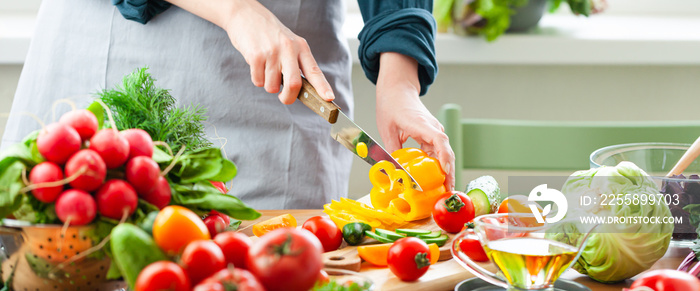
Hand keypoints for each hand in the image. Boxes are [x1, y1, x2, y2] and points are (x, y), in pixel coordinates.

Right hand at [166, 0, 334, 103]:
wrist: (246, 15)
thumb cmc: (269, 34)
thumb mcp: (289, 43)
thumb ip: (296, 63)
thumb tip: (299, 90)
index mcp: (301, 47)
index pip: (314, 70)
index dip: (322, 86)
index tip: (329, 98)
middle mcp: (288, 49)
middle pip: (294, 85)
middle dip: (288, 98)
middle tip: (284, 98)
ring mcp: (272, 52)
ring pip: (272, 87)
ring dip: (268, 85)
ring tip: (266, 68)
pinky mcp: (255, 56)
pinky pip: (258, 81)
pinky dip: (257, 79)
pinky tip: (256, 64)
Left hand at [375, 53, 454, 190]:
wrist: (398, 90)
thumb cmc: (391, 105)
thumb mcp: (386, 128)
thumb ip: (391, 149)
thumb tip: (395, 171)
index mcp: (421, 124)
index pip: (439, 140)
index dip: (444, 156)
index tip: (446, 171)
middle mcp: (432, 128)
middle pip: (446, 151)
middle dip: (449, 172)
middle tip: (447, 191)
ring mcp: (434, 131)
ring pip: (443, 153)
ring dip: (445, 171)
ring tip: (443, 190)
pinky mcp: (431, 135)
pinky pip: (437, 151)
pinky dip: (437, 165)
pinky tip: (434, 179)